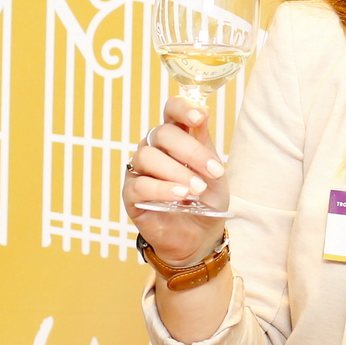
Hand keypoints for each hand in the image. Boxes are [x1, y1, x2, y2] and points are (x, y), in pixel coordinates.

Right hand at [122, 96, 226, 265]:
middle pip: (162, 133)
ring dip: (177, 172)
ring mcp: (140, 171)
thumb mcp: (214, 171)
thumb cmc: (206, 200)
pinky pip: (140, 185)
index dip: (183, 108)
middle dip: (191, 151)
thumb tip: (202, 110)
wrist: (201, 236)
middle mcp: (154, 149)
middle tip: (213, 172)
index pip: (171, 110)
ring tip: (197, 190)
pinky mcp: (131, 195)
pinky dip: (163, 189)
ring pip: (148, 157)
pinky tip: (180, 196)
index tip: (199, 117)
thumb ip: (204, 143)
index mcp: (175, 138)